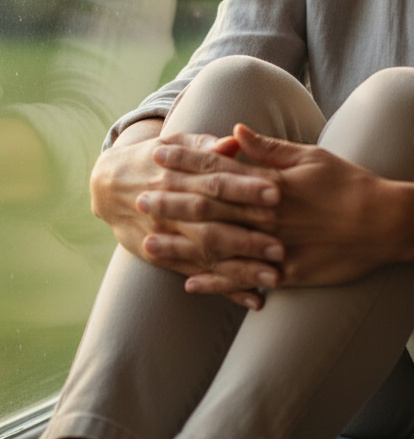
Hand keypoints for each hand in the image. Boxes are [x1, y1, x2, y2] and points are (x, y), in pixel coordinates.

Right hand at [90, 120, 286, 307]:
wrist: (107, 187)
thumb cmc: (157, 159)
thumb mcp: (177, 144)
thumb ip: (208, 145)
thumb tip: (235, 139)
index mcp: (178, 176)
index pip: (216, 182)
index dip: (245, 187)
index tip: (276, 192)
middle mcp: (171, 209)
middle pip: (212, 223)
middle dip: (246, 236)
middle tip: (280, 246)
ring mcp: (167, 237)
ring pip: (207, 255)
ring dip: (240, 269)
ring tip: (273, 277)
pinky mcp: (164, 259)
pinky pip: (198, 275)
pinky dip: (225, 289)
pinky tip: (253, 299)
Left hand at [160, 125, 406, 296]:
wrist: (385, 223)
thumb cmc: (351, 184)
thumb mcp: (312, 157)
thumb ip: (270, 148)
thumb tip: (234, 131)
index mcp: (272, 183)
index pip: (221, 168)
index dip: (188, 161)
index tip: (160, 154)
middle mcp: (268, 215)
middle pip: (211, 207)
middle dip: (172, 201)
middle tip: (140, 196)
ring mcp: (275, 246)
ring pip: (220, 246)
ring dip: (183, 245)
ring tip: (150, 244)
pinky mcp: (287, 274)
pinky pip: (245, 279)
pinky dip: (217, 282)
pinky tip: (190, 284)